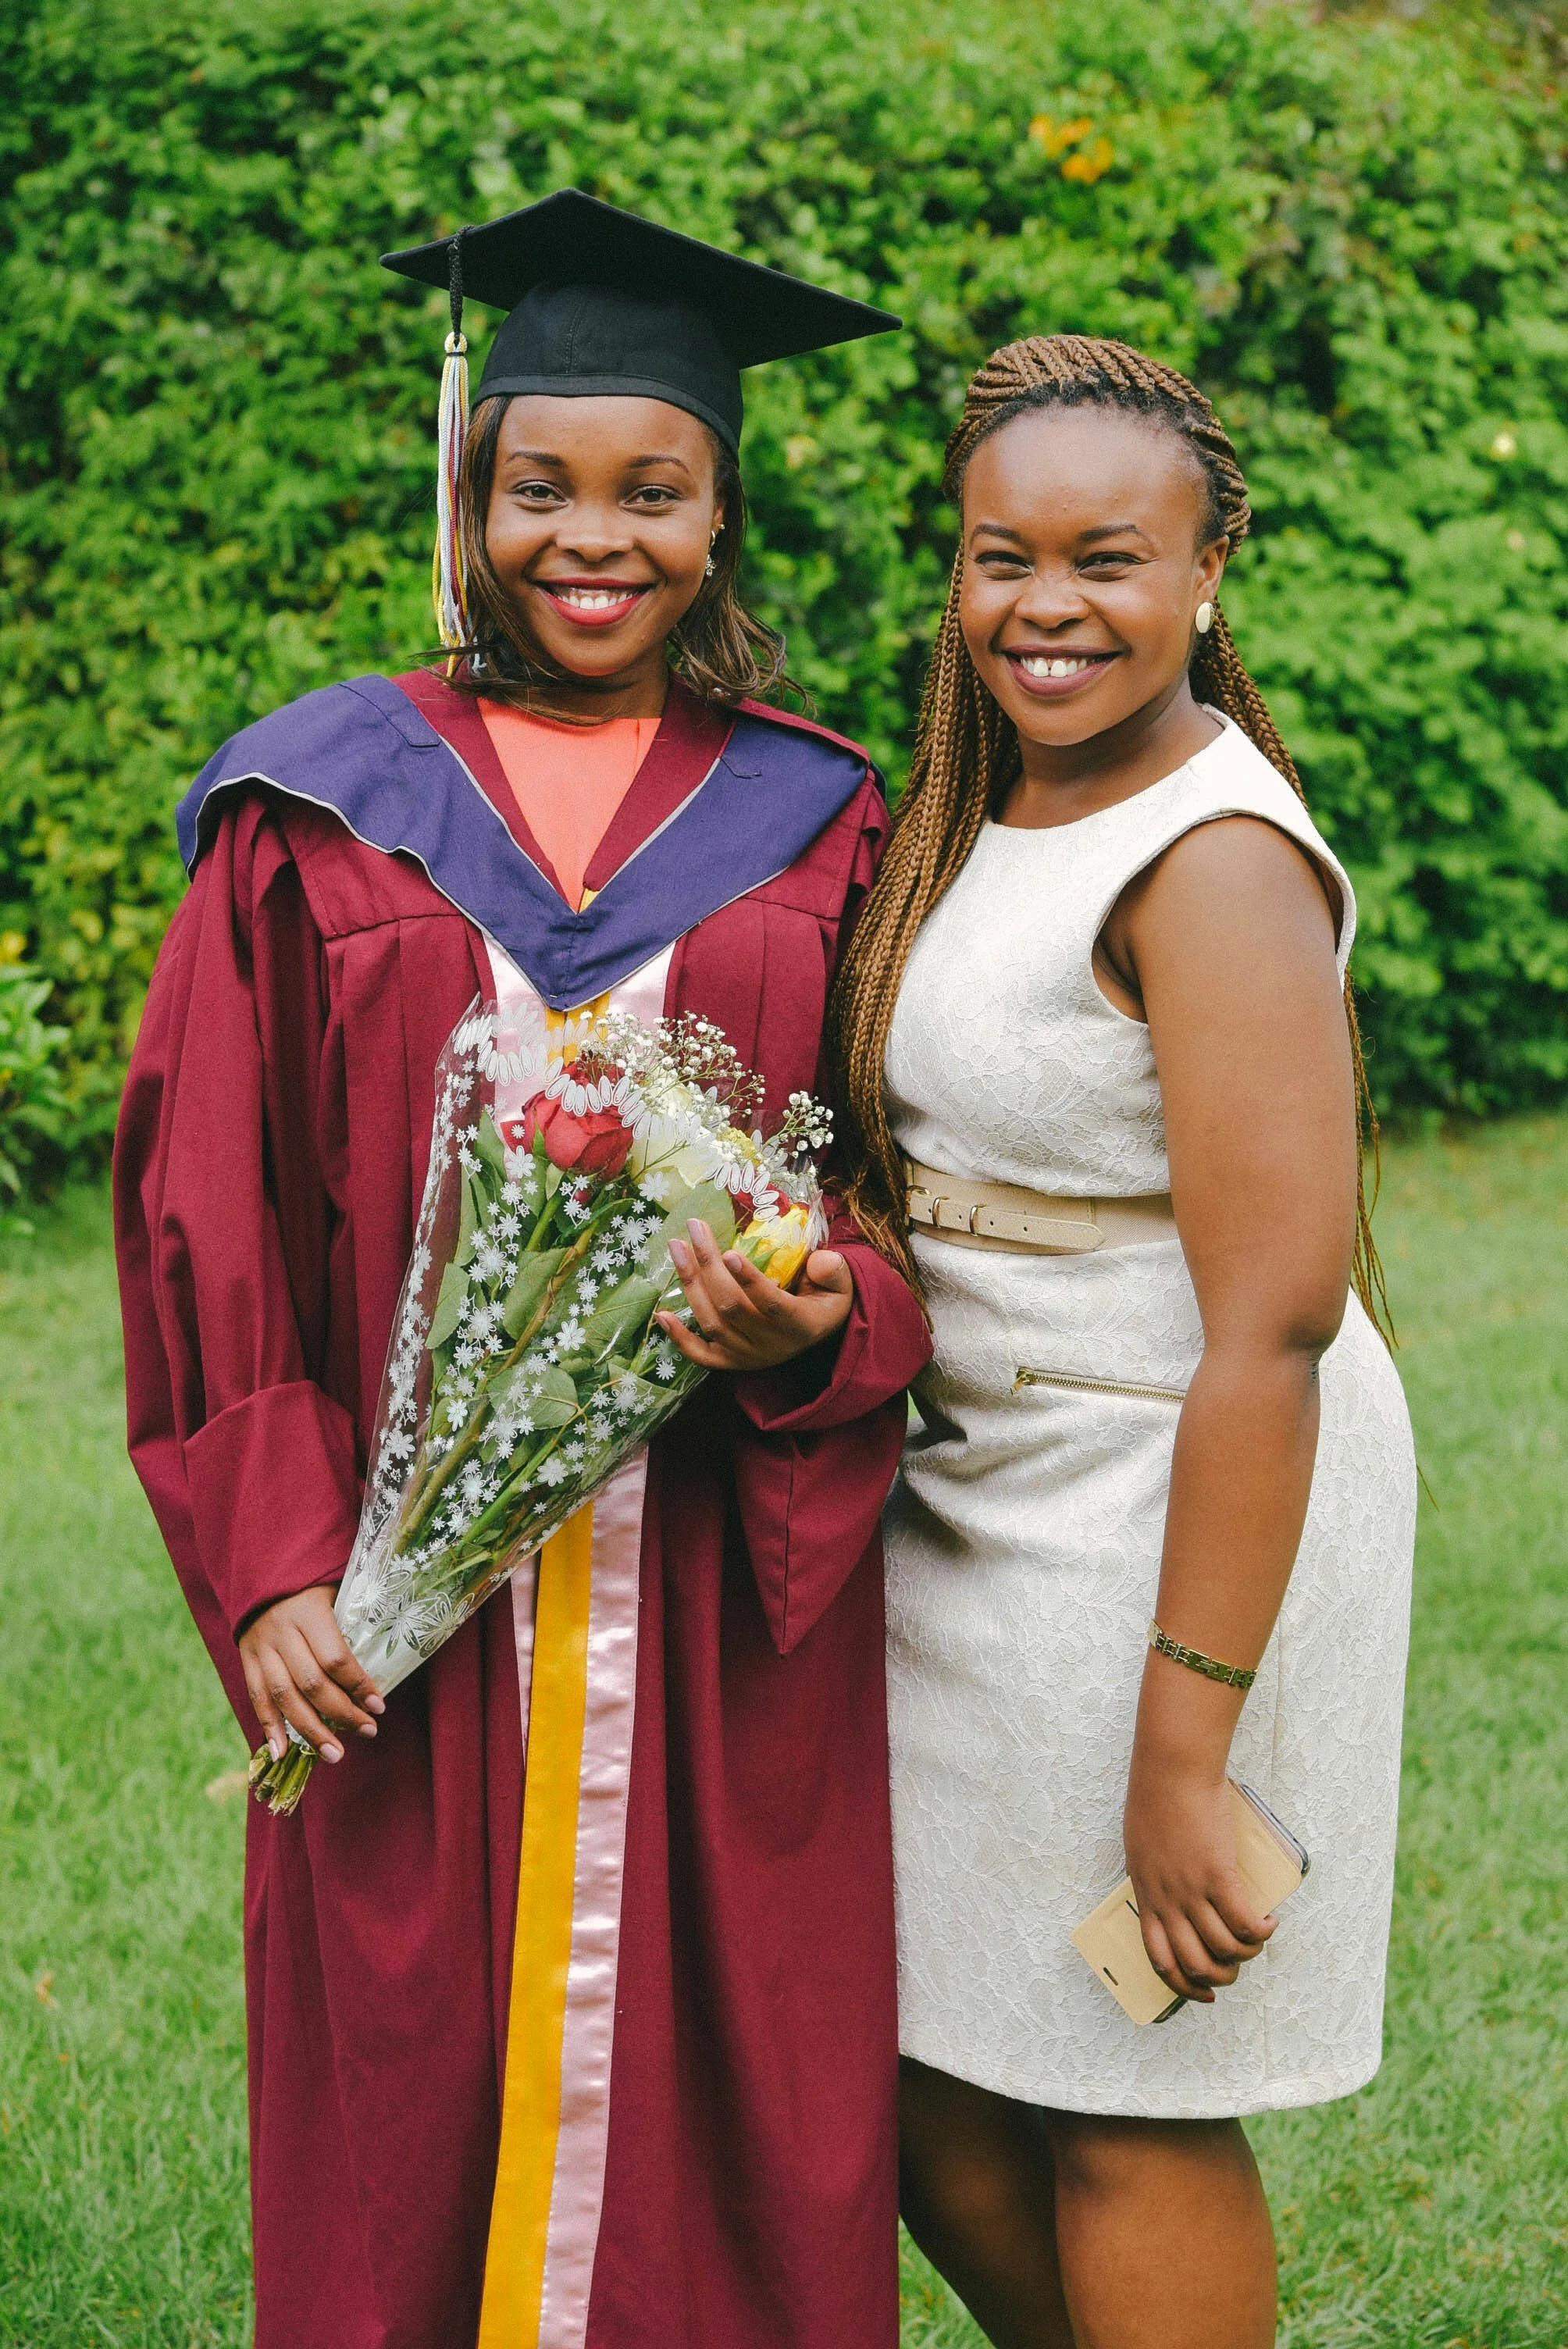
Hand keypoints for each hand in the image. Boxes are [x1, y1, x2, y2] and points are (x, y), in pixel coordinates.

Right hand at [238, 1584, 383, 1764]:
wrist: (263, 1573)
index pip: (335, 1658)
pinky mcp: (247, 1659)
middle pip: (311, 1683)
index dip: (358, 1686)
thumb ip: (355, 1622)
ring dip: (310, 1731)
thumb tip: (387, 1663)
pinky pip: (257, 1697)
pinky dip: (269, 1727)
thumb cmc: (313, 1584)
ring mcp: (260, 1647)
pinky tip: (282, 1753)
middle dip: (341, 1714)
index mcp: (309, 1611)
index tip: (379, 1706)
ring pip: (284, 1697)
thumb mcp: (337, 1592)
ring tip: (335, 1754)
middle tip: (368, 1731)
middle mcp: (282, 1631)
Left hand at [657, 1217, 854, 1372]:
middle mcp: (770, 1344)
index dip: (749, 1281)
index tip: (728, 1252)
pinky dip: (679, 1338)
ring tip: (677, 1248)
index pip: (771, 1304)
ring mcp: (747, 1356)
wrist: (820, 1334)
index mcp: (799, 1324)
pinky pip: (701, 1355)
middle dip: (708, 1265)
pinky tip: (661, 1314)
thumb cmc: (826, 1300)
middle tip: (694, 1229)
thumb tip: (819, 1260)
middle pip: (731, 1306)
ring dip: (690, 1285)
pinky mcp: (730, 1362)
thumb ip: (834, 1271)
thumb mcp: (842, 1284)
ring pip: (712, 1323)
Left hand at [1122, 1761, 1273, 2002]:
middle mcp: (1167, 1900)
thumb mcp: (1142, 1846)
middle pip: (1195, 1964)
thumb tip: (1174, 1895)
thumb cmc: (1156, 1798)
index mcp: (1146, 1895)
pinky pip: (1244, 1924)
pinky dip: (1261, 1932)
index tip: (1205, 1993)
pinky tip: (1269, 1923)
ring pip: (1224, 1949)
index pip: (1160, 1961)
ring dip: (1247, 1954)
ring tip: (1258, 1939)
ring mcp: (1191, 1890)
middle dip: (1221, 1977)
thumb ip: (1155, 1876)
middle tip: (1237, 1966)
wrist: (1171, 1769)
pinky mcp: (1217, 1876)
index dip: (1185, 1986)